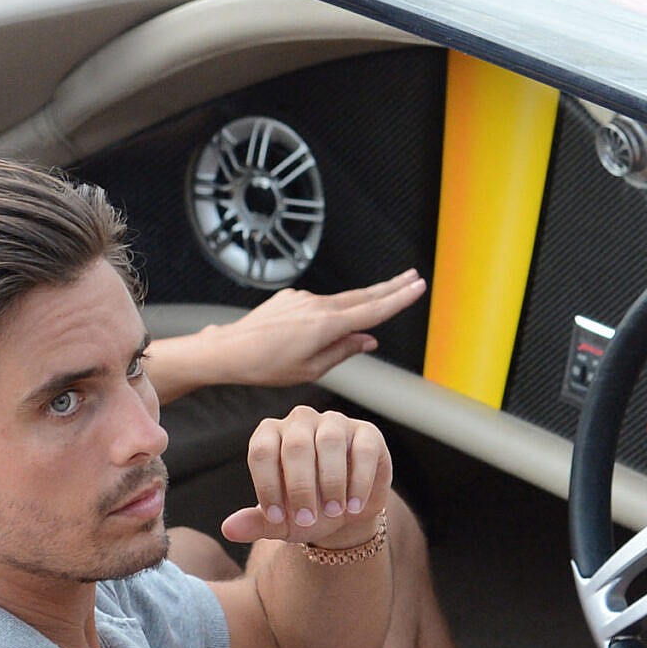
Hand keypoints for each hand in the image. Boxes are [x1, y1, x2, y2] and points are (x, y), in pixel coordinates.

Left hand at [206, 273, 425, 385]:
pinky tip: (316, 332)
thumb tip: (368, 340)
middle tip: (413, 277)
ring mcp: (303, 299)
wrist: (229, 350)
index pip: (372, 310)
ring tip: (380, 299)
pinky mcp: (290, 298)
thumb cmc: (265, 366)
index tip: (418, 287)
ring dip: (360, 302)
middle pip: (362, 295)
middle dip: (390, 287)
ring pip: (340, 302)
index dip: (399, 299)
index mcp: (326, 325)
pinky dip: (328, 314)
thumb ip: (343, 351)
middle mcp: (317, 306)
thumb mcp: (310, 370)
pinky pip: (317, 306)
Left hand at [220, 406, 392, 547]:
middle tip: (307, 520)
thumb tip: (228, 528)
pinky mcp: (366, 432)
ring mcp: (334, 422)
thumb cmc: (308, 510)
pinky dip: (358, 481)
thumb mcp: (281, 522)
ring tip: (333, 513)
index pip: (262, 451)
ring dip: (330, 482)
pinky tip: (353, 506)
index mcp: (270, 436)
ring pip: (329, 442)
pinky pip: (362, 449)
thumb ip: (255, 523)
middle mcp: (299, 422)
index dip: (267, 486)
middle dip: (300, 487)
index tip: (277, 519)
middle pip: (295, 445)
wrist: (346, 512)